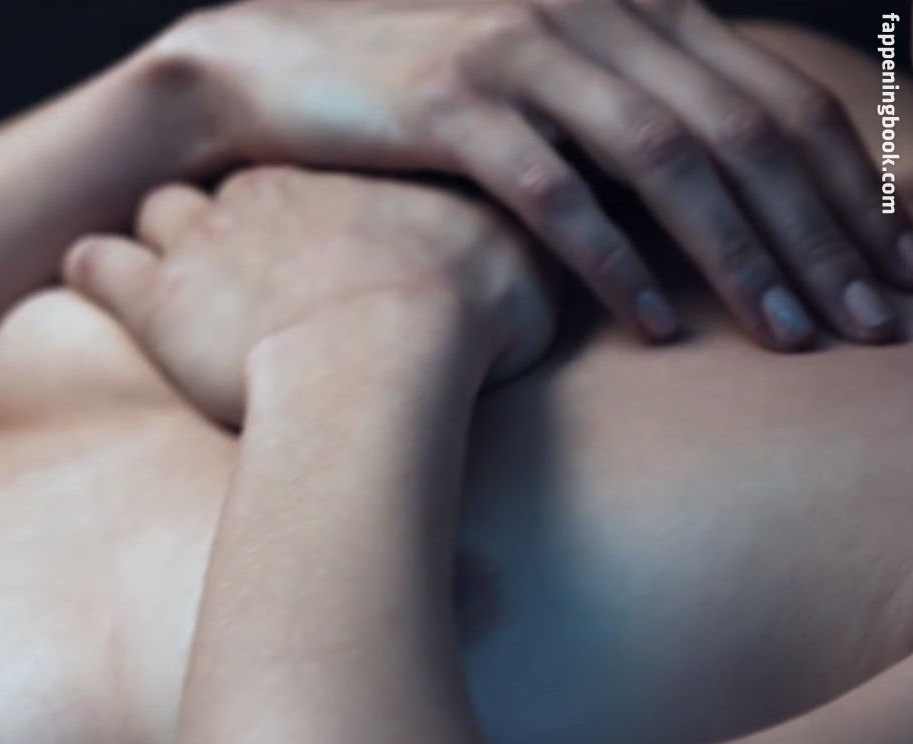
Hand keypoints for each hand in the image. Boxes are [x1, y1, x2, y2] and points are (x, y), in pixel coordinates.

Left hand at [64, 166, 552, 424]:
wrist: (393, 354)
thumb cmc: (468, 323)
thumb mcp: (527, 271)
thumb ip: (532, 253)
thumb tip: (568, 261)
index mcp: (354, 183)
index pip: (319, 167)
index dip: (314, 198)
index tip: (319, 227)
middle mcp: (270, 195)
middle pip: (238, 180)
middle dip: (232, 207)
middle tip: (237, 244)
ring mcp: (204, 242)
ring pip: (160, 204)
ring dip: (159, 232)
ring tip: (162, 264)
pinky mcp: (155, 298)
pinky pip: (95, 260)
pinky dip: (88, 266)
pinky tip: (88, 271)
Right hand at [151, 0, 910, 348]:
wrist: (269, 65)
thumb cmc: (414, 92)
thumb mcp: (542, 83)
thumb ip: (630, 106)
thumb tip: (728, 188)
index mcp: (633, 6)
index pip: (774, 99)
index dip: (852, 190)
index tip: (894, 272)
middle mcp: (593, 13)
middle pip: (743, 129)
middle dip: (822, 234)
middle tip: (872, 323)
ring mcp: (524, 53)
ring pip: (669, 158)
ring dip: (740, 254)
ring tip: (789, 335)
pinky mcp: (454, 103)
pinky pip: (558, 191)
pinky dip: (618, 261)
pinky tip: (660, 325)